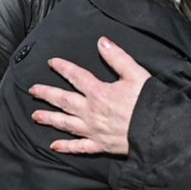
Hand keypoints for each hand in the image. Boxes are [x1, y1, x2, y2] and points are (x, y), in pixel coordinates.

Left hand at [30, 37, 151, 155]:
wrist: (157, 131)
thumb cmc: (149, 102)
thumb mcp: (136, 73)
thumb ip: (117, 57)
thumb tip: (102, 42)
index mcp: (99, 92)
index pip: (76, 76)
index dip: (63, 68)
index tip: (51, 63)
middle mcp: (91, 112)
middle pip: (64, 101)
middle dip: (47, 94)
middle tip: (33, 90)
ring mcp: (94, 130)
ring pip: (66, 123)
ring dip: (50, 118)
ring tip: (35, 116)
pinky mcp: (100, 145)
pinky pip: (79, 147)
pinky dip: (66, 147)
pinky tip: (54, 146)